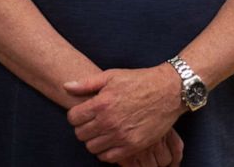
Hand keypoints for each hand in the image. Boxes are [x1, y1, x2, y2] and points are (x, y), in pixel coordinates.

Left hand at [65, 65, 183, 162]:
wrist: (167, 91)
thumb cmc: (139, 81)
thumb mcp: (111, 76)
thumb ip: (86, 84)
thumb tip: (66, 86)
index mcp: (101, 103)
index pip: (73, 118)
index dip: (75, 115)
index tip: (83, 113)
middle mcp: (109, 121)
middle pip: (80, 134)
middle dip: (83, 128)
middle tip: (92, 122)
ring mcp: (121, 135)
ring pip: (92, 147)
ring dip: (94, 140)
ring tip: (102, 131)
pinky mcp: (133, 146)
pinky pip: (108, 157)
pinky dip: (106, 152)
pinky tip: (111, 140)